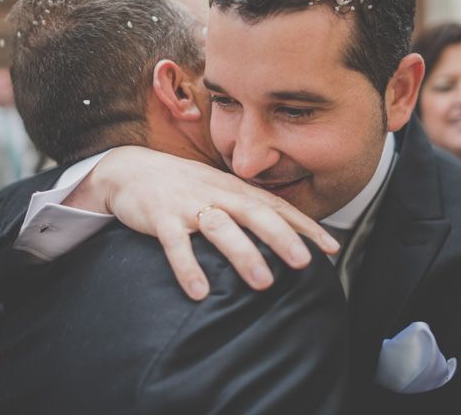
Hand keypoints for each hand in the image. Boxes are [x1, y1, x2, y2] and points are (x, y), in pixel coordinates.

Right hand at [88, 146, 339, 299]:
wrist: (130, 170)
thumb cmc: (181, 184)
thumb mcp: (217, 189)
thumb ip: (246, 206)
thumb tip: (284, 231)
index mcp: (233, 189)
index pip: (276, 205)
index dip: (304, 225)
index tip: (331, 247)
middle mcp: (216, 193)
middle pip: (255, 212)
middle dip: (281, 237)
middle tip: (303, 262)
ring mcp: (187, 204)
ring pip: (221, 227)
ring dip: (243, 254)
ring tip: (262, 283)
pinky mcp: (160, 217)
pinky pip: (175, 244)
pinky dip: (188, 267)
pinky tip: (200, 292)